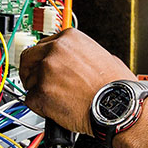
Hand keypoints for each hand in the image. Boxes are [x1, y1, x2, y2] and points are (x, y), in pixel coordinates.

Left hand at [18, 28, 135, 134]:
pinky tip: (56, 109)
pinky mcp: (41, 93)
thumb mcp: (102, 55)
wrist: (119, 106)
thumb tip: (74, 61)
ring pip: (29, 81)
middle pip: (28, 58)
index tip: (43, 65)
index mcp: (69, 38)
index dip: (43, 58)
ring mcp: (46, 71)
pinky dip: (40, 107)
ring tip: (58, 99)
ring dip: (38, 90)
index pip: (42, 44)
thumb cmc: (117, 86)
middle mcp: (55, 50)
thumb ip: (80, 55)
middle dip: (31, 71)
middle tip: (38, 82)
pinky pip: (30, 100)